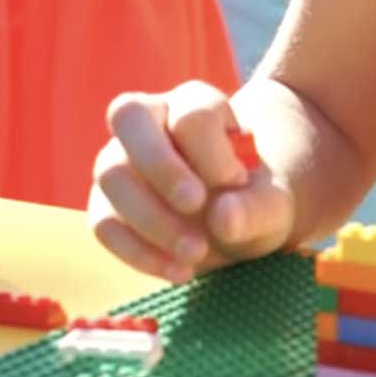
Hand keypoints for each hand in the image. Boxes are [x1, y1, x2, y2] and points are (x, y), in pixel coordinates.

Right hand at [87, 82, 293, 281]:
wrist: (235, 220)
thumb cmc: (252, 199)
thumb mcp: (272, 205)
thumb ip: (256, 207)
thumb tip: (222, 217)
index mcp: (195, 103)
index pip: (190, 114)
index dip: (212, 152)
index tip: (237, 182)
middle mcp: (149, 120)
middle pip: (129, 117)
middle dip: (161, 166)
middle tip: (196, 205)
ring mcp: (120, 159)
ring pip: (111, 174)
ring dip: (151, 219)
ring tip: (195, 254)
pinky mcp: (107, 204)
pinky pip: (103, 223)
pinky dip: (137, 252)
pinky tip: (178, 272)